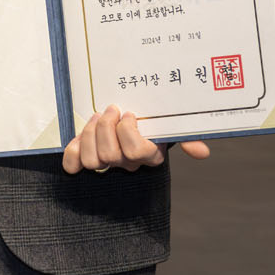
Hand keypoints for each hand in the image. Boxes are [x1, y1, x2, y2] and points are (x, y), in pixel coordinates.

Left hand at [62, 105, 210, 173]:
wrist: (136, 120)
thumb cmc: (154, 122)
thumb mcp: (172, 125)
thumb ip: (188, 137)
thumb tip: (202, 152)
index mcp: (149, 156)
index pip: (135, 152)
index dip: (127, 132)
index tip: (129, 113)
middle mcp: (127, 163)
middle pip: (109, 156)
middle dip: (106, 128)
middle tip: (111, 110)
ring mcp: (106, 163)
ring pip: (92, 160)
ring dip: (91, 133)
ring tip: (98, 116)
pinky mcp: (85, 158)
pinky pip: (73, 165)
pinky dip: (72, 151)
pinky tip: (79, 137)